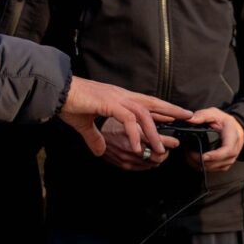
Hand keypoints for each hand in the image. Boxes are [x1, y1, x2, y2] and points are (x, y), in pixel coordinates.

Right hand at [59, 76, 191, 157]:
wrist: (56, 93)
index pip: (145, 103)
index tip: (175, 116)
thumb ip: (95, 138)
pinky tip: (136, 146)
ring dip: (153, 132)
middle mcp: (121, 96)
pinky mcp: (108, 103)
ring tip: (161, 149)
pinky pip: (127, 119)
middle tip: (187, 117)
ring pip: (143, 114)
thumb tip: (100, 150)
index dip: (161, 109)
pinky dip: (134, 133)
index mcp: (118, 98)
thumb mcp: (85, 125)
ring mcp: (116, 98)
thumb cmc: (69, 104)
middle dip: (171, 110)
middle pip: (152, 102)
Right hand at [100, 117, 179, 169]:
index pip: (159, 141)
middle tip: (169, 147)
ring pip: (151, 163)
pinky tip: (148, 157)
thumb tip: (169, 116)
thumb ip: (150, 116)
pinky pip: (141, 168)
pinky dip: (148, 163)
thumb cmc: (111, 120)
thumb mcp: (130, 114)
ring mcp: (127, 158)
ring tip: (159, 151)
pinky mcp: (123, 164)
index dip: (171, 142)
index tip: (175, 141)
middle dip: (166, 152)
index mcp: (135, 134)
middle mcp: (132, 147)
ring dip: (158, 158)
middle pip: (158, 156)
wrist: (93, 131)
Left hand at [184, 108, 243, 172]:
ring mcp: (230, 158)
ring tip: (189, 155)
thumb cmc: (224, 121)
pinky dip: (203, 166)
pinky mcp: (225, 164)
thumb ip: (202, 115)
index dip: (215, 155)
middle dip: (202, 160)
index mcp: (233, 136)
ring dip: (201, 164)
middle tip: (189, 153)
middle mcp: (234, 150)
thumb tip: (190, 120)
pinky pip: (214, 169)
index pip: (227, 150)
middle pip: (220, 161)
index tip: (204, 156)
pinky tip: (194, 160)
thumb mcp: (214, 113)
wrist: (234, 129)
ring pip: (216, 167)